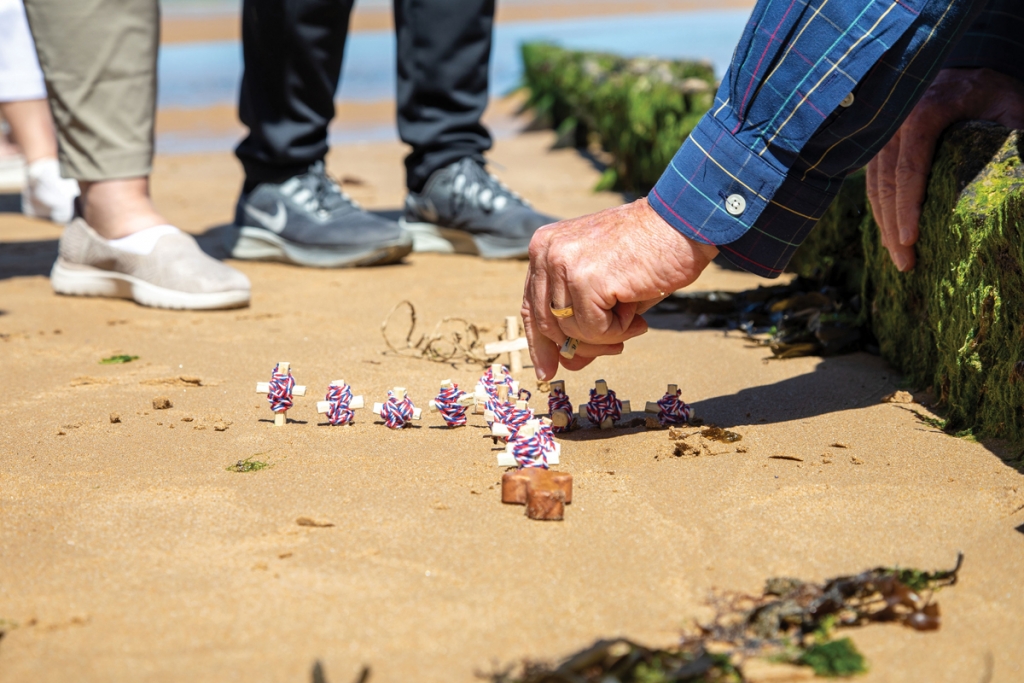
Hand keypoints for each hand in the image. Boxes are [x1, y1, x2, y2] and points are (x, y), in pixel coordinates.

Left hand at [522, 197, 717, 380]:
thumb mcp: (603, 286)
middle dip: (581, 345)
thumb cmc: (649, 253)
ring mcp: (564, 264)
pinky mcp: (586, 279)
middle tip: (616, 346)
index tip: (548, 371)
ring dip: (606, 335)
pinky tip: (635, 314)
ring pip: (571, 331)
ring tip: (632, 316)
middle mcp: (547, 253)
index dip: (539, 343)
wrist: (683, 225)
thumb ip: (580, 319)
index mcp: (545, 248)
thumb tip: (568, 364)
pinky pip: (593, 330)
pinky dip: (618, 331)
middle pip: (548, 324)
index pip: (532, 305)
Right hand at [867, 68, 1023, 270]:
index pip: (909, 169)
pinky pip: (873, 183)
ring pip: (875, 188)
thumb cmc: (990, 89)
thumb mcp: (1011, 105)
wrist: (963, 68)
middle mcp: (894, 126)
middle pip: (886, 186)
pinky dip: (882, 212)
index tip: (910, 239)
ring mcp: (882, 137)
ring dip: (884, 226)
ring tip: (899, 259)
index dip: (908, 207)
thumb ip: (1018, 133)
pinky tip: (891, 236)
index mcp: (923, 114)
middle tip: (906, 264)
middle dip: (893, 229)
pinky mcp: (879, 147)